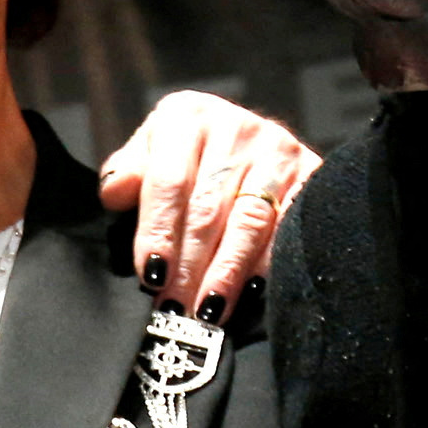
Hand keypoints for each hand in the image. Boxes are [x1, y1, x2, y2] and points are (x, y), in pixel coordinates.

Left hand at [97, 91, 320, 324]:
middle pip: (208, 208)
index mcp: (186, 117)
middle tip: (176, 307)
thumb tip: (116, 195)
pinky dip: (270, 262)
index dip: (159, 232)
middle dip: (189, 265)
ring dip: (228, 272)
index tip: (151, 274)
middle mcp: (235, 127)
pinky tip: (253, 291)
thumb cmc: (183, 159)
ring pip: (250, 221)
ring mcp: (278, 149)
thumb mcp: (148, 154)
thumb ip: (127, 175)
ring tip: (208, 311)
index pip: (169, 181)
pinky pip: (290, 225)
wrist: (243, 141)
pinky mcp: (310, 172)